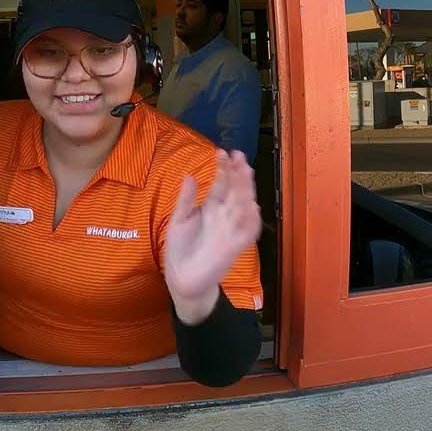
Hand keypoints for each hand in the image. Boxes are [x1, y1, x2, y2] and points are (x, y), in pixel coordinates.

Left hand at [164, 149, 261, 324]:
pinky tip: (252, 205)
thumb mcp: (179, 220)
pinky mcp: (234, 247)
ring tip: (245, 172)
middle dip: (238, 174)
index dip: (223, 168)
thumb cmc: (180, 249)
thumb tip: (190, 176)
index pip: (222, 184)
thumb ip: (185, 200)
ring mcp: (231, 231)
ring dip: (247, 191)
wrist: (181, 279)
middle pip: (236, 191)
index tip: (221, 152)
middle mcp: (224, 216)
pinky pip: (248, 233)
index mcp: (211, 208)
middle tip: (239, 155)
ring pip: (244, 207)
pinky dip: (251, 220)